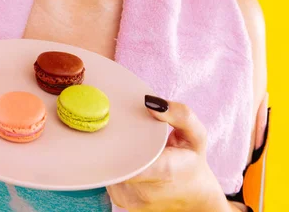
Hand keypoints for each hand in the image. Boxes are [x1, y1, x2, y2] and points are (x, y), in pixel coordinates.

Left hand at [107, 96, 225, 211]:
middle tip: (118, 125)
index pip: (129, 158)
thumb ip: (181, 115)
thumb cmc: (193, 162)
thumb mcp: (197, 135)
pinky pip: (109, 175)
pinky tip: (126, 156)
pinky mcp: (122, 202)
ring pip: (108, 167)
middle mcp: (144, 191)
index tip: (116, 122)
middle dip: (114, 141)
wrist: (195, 198)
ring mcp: (130, 200)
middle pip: (114, 160)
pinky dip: (114, 163)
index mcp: (163, 172)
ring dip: (113, 152)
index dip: (118, 140)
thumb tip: (150, 102)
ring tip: (127, 142)